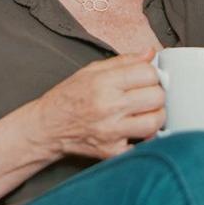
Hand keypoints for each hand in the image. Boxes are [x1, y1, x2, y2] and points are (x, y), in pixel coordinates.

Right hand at [31, 51, 166, 159]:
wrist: (47, 127)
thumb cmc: (68, 97)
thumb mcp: (91, 71)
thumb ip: (123, 61)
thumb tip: (150, 53)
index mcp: (104, 83)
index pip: (148, 73)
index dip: (152, 74)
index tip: (148, 78)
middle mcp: (109, 107)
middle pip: (157, 97)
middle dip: (156, 94)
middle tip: (147, 95)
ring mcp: (112, 131)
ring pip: (155, 122)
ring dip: (155, 115)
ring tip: (145, 112)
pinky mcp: (112, 151)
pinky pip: (143, 144)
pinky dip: (145, 138)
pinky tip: (135, 130)